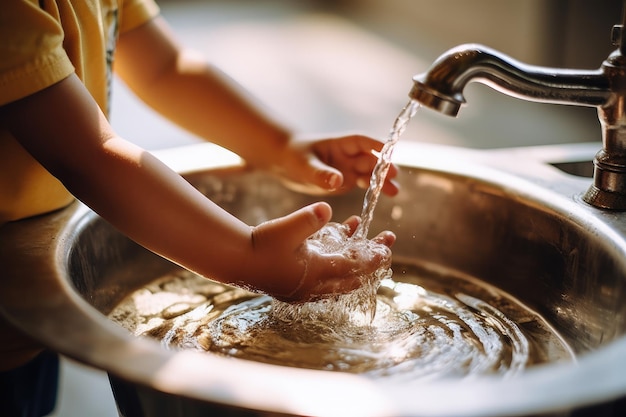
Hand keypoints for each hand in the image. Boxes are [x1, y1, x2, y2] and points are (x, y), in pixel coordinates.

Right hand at [242, 202, 395, 302]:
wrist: (235, 261)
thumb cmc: (260, 245)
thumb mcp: (286, 228)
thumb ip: (309, 219)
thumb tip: (327, 208)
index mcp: (316, 274)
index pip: (355, 268)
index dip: (373, 258)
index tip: (387, 247)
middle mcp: (315, 286)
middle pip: (353, 276)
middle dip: (371, 259)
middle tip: (385, 243)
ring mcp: (307, 288)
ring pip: (340, 275)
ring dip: (354, 257)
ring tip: (360, 233)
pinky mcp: (299, 284)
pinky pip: (326, 275)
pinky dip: (335, 259)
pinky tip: (335, 240)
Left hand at [271, 134, 399, 195]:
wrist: (284, 163)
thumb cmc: (293, 156)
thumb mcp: (304, 165)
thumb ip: (321, 174)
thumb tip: (338, 181)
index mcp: (340, 144)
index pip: (362, 142)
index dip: (376, 145)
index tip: (389, 151)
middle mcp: (347, 156)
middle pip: (370, 160)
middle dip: (382, 167)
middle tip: (394, 176)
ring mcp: (347, 169)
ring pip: (369, 175)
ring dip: (381, 182)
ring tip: (394, 192)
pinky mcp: (344, 183)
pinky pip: (362, 185)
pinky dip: (371, 191)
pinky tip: (380, 198)